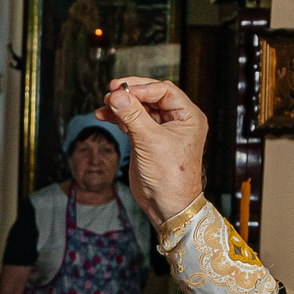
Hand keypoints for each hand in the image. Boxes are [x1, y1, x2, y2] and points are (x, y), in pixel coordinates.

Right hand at [102, 77, 208, 225]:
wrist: (167, 205)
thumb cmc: (170, 176)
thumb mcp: (150, 142)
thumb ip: (133, 115)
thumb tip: (116, 95)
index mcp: (188, 116)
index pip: (164, 91)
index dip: (141, 88)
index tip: (121, 90)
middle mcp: (177, 120)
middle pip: (151, 96)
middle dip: (130, 94)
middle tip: (110, 90)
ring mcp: (162, 130)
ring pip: (139, 108)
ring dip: (122, 106)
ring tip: (104, 105)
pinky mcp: (148, 140)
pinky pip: (133, 121)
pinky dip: (119, 118)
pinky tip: (104, 115)